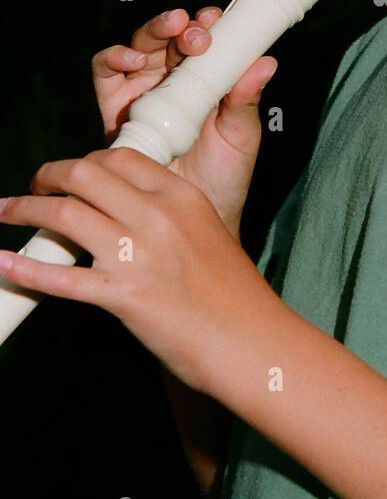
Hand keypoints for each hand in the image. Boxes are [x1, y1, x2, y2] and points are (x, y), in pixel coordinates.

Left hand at [0, 149, 275, 392]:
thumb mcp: (206, 233)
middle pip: (84, 174)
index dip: (85, 161)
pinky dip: (23, 269)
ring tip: (5, 213)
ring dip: (23, 210)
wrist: (250, 341)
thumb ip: (165, 216)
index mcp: (181, 196)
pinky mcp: (122, 296)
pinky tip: (2, 263)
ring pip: (64, 215)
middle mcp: (157, 216)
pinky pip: (60, 278)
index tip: (71, 173)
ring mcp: (137, 255)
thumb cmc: (232, 295)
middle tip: (33, 187)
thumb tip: (119, 212)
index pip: (120, 157)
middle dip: (47, 175)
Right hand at [92, 7, 276, 237]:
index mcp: (206, 80)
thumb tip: (266, 63)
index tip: (218, 20)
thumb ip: (248, 100)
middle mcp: (172, 80)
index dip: (209, 24)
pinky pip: (107, 73)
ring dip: (152, 33)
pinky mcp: (115, 108)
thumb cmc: (222, 178)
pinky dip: (115, 58)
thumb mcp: (241, 136)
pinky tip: (134, 61)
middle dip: (181, 26)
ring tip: (170, 33)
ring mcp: (143, 91)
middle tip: (197, 33)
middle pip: (170, 37)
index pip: (205, 40)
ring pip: (140, 46)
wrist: (189, 221)